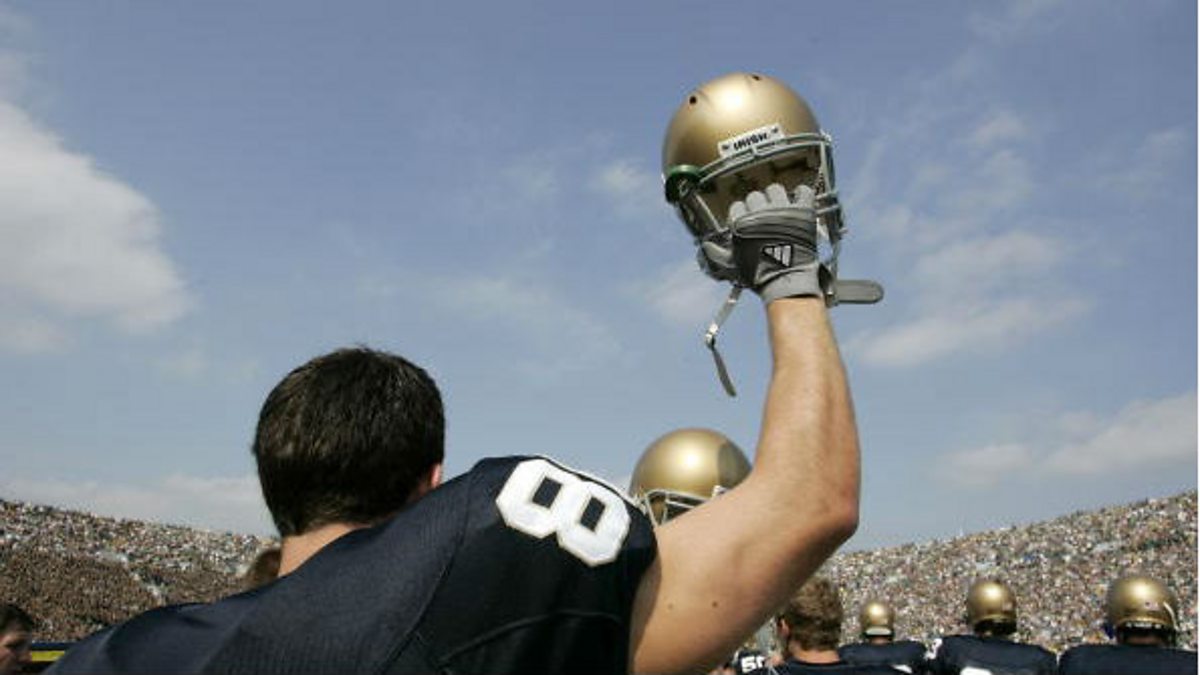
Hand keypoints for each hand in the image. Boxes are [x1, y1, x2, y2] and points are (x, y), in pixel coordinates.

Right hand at [728, 183, 824, 303]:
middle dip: (757, 207)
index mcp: (741, 222)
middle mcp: (759, 212)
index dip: (742, 215)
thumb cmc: (758, 275)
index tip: (748, 224)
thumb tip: (706, 246)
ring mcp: (782, 210)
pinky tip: (798, 200)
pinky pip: (803, 191)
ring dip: (776, 198)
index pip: (737, 206)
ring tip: (779, 209)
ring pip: (775, 189)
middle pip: (754, 196)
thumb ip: (717, 254)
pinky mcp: (802, 212)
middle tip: (764, 218)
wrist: (786, 281)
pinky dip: (801, 194)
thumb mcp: (733, 266)